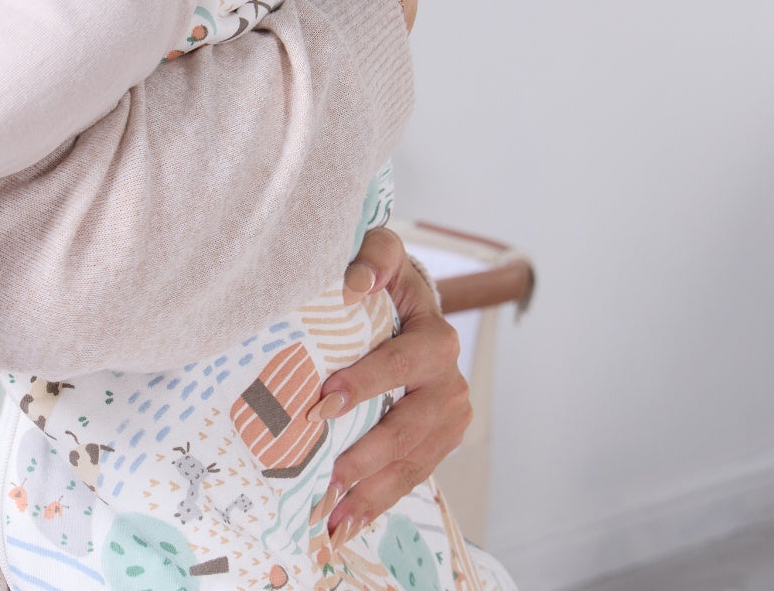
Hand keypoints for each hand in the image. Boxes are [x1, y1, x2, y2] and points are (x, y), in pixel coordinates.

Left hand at [318, 227, 469, 539]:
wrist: (406, 299)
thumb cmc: (385, 276)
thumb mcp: (380, 251)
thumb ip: (373, 254)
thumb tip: (356, 282)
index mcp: (436, 337)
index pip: (400, 363)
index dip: (365, 383)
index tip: (324, 402)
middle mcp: (449, 381)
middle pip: (411, 424)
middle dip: (370, 452)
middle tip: (330, 474)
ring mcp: (447, 417)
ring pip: (413, 460)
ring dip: (375, 491)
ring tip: (335, 516)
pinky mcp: (437, 441)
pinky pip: (411, 474)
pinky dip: (381, 500)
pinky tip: (348, 522)